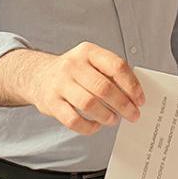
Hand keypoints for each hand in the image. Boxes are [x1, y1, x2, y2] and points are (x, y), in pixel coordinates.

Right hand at [27, 42, 144, 134]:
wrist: (37, 75)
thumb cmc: (72, 72)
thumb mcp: (90, 62)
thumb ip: (110, 74)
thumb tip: (134, 96)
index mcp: (88, 52)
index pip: (116, 66)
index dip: (132, 85)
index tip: (140, 99)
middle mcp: (73, 65)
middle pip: (104, 87)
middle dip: (123, 105)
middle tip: (133, 115)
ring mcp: (60, 84)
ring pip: (89, 104)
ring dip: (106, 116)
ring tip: (113, 120)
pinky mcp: (51, 102)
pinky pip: (73, 120)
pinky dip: (89, 126)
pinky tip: (96, 125)